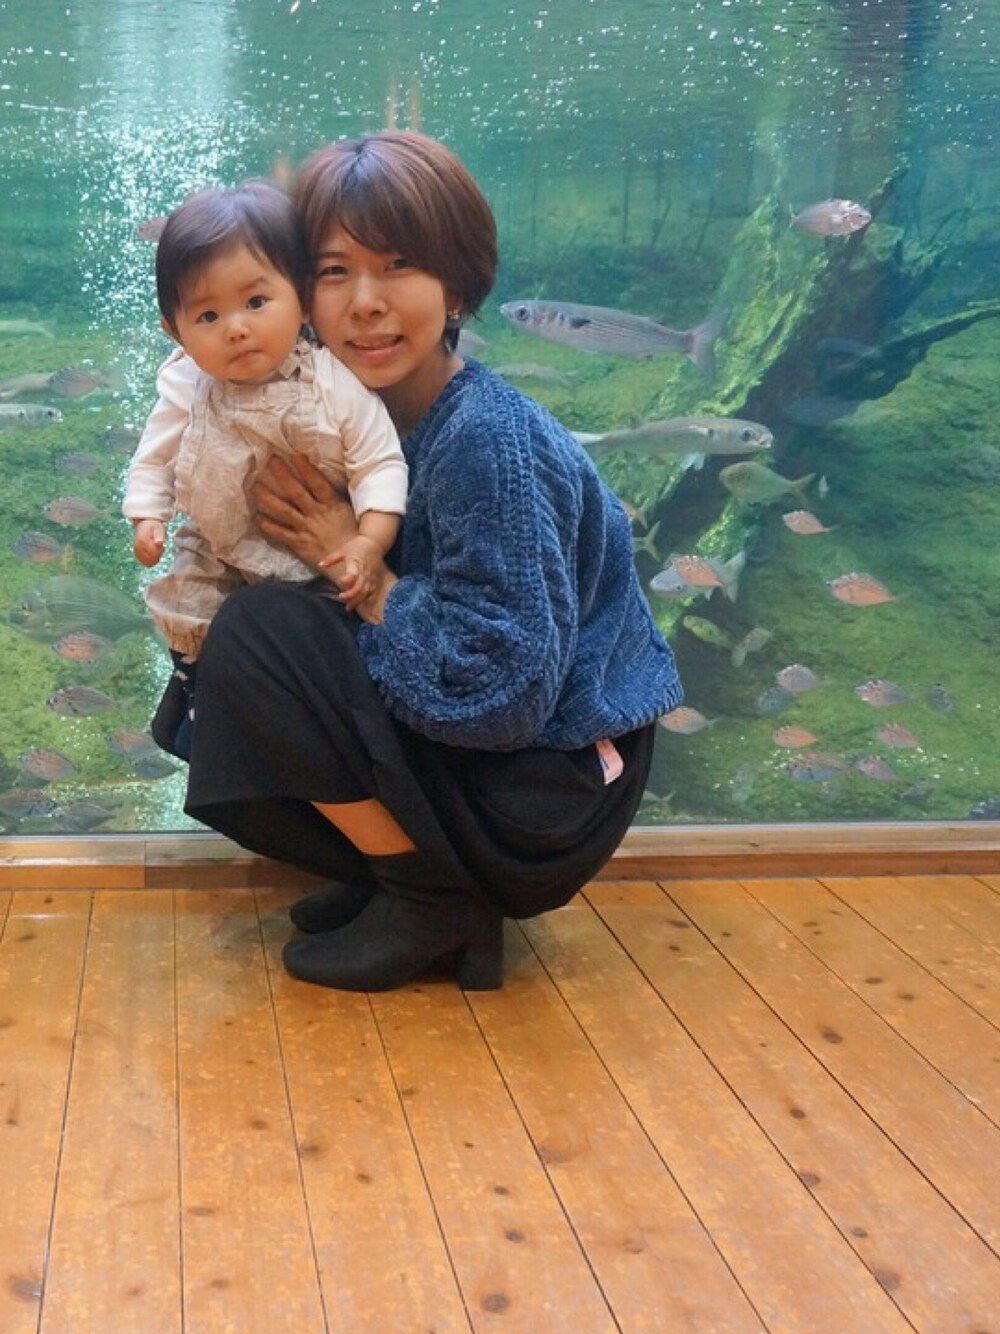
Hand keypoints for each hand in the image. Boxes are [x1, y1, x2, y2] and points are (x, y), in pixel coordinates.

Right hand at [133, 518, 164, 566]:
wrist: (144, 524)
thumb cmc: (154, 526)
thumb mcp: (159, 528)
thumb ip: (159, 536)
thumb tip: (159, 543)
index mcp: (142, 541)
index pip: (154, 554)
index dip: (160, 551)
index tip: (162, 546)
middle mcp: (137, 548)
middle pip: (151, 560)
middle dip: (158, 555)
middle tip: (160, 548)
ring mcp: (136, 552)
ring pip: (149, 562)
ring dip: (155, 558)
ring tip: (156, 549)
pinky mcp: (137, 554)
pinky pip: (146, 563)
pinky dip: (151, 560)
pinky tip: (153, 553)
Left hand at [251, 454, 358, 571]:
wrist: (350, 563)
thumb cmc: (349, 533)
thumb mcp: (345, 510)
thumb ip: (330, 496)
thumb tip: (316, 476)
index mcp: (332, 505)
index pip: (318, 483)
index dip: (306, 468)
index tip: (295, 455)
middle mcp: (317, 515)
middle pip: (297, 492)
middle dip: (283, 475)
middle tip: (270, 461)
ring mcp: (307, 529)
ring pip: (284, 510)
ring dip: (268, 498)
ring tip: (255, 486)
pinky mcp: (299, 544)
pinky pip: (281, 533)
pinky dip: (268, 526)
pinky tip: (256, 516)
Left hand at [320, 533, 382, 610]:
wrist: (374, 543)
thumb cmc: (356, 546)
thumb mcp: (342, 550)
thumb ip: (331, 559)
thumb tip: (320, 565)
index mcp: (356, 562)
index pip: (353, 574)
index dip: (348, 579)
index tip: (341, 581)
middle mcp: (365, 571)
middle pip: (360, 587)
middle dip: (351, 595)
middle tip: (340, 598)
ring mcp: (371, 576)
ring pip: (365, 592)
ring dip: (357, 600)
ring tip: (348, 607)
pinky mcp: (374, 579)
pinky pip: (370, 592)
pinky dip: (364, 599)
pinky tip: (356, 604)